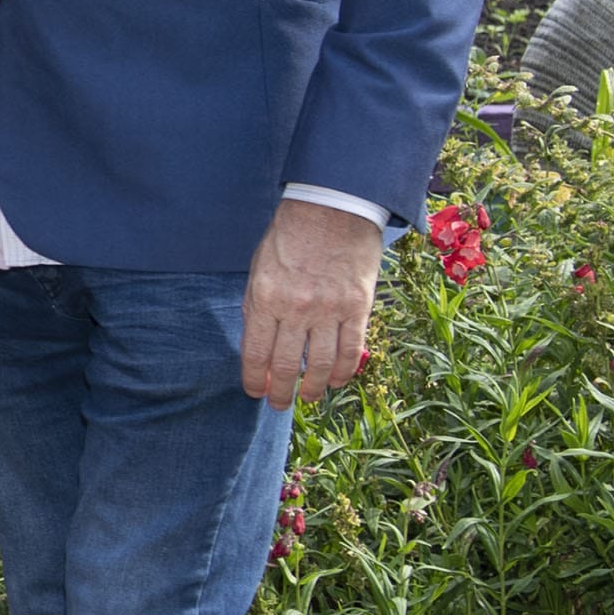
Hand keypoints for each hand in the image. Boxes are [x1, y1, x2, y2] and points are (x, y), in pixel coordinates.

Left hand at [240, 198, 385, 405]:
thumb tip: (258, 348)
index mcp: (265, 298)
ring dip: (313, 388)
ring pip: (320, 364)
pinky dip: (343, 371)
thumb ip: (257, 307)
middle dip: (282, 392)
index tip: (255, 392)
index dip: (255, 379)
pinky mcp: (358, 307)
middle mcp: (296, 308)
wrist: (331, 209)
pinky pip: (351, 350)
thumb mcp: (259, 269)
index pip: (256, 353)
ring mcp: (330, 309)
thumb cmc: (289, 237)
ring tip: (308, 398)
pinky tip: (335, 381)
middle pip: (287, 365)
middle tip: (280, 405)